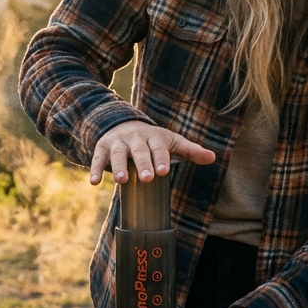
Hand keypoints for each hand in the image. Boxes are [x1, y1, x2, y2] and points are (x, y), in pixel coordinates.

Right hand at [89, 120, 214, 184]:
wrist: (122, 124)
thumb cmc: (151, 139)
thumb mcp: (170, 141)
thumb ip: (190, 150)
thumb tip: (213, 157)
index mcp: (153, 137)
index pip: (158, 147)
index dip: (161, 159)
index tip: (164, 172)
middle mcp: (135, 138)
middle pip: (139, 150)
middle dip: (143, 163)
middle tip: (148, 179)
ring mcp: (117, 142)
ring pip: (117, 154)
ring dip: (118, 167)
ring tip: (122, 181)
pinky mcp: (102, 148)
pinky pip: (97, 158)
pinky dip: (95, 169)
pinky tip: (94, 183)